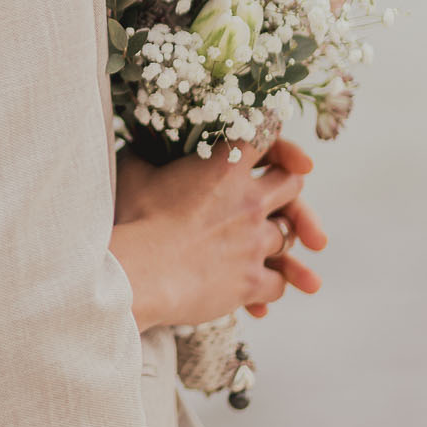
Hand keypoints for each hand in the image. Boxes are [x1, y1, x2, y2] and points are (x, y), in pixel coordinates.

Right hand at [109, 135, 327, 330]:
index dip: (270, 136)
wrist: (136, 274)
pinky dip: (269, 285)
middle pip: (294, 183)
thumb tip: (139, 144)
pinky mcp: (252, 281)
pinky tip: (254, 291)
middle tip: (273, 196)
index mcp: (225, 168)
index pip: (266, 135)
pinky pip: (279, 283)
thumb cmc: (132, 222)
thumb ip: (145, 152)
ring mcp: (255, 242)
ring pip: (290, 235)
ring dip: (276, 239)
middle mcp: (250, 201)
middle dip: (286, 187)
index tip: (265, 145)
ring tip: (256, 247)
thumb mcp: (133, 173)